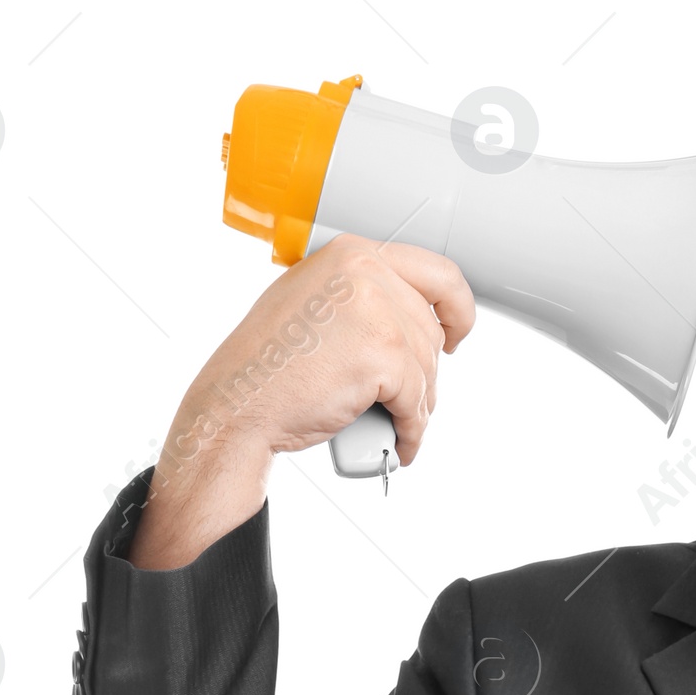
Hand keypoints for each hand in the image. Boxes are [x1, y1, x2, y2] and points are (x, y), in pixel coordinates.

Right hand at [129, 237, 475, 570]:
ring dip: (417, 404)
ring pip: (427, 367)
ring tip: (394, 421)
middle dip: (424, 370)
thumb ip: (359, 295)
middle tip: (406, 396)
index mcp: (353, 253)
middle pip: (431, 328)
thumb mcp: (313, 299)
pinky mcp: (382, 356)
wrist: (239, 402)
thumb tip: (407, 313)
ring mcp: (376, 312)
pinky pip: (417, 402)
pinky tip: (400, 441)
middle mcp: (366, 272)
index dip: (456, 309)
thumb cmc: (269, 362)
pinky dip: (411, 429)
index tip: (455, 334)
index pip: (437, 273)